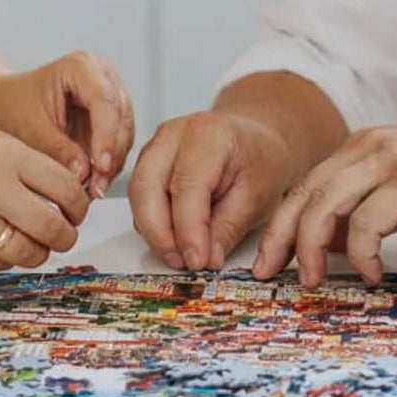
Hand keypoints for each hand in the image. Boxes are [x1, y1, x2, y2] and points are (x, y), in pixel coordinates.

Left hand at [0, 50, 134, 197]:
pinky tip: (95, 182)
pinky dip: (110, 163)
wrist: (4, 103)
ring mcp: (110, 94)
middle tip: (96, 187)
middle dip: (110, 155)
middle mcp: (102, 75)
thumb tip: (84, 173)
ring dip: (112, 163)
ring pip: (125, 132)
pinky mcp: (111, 115)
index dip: (106, 136)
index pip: (104, 101)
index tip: (100, 167)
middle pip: (120, 117)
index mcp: (81, 66)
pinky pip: (119, 142)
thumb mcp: (30, 129)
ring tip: (93, 189)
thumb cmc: (12, 106)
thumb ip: (58, 149)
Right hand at [0, 110, 90, 270]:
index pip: (64, 186)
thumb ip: (22, 166)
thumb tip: (64, 195)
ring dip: (36, 254)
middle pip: (52, 226)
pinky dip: (3, 259)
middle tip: (63, 235)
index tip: (76, 211)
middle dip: (65, 237)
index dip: (78, 205)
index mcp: (5, 152)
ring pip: (24, 252)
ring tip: (33, 246)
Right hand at [130, 109, 296, 270]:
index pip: (187, 185)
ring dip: (154, 232)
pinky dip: (152, 224)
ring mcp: (156, 146)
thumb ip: (229, 227)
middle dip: (160, 234)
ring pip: (138, 195)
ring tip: (181, 256)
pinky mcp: (147, 163)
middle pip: (148, 187)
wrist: (253, 143)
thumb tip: (205, 259)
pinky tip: (175, 240)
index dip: (188, 229)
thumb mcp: (259, 196)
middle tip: (183, 263)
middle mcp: (174, 134)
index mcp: (208, 134)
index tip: (197, 261)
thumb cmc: (259, 162)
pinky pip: (139, 199)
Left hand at [252, 122, 396, 285]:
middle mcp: (367, 148)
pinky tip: (372, 273)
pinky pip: (368, 222)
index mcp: (360, 146)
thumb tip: (328, 245)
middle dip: (280, 237)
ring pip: (325, 204)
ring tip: (313, 280)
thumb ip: (366, 207)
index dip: (281, 224)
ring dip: (310, 247)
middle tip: (268, 274)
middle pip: (305, 193)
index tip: (269, 259)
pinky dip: (360, 253)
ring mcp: (389, 163)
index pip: (306, 186)